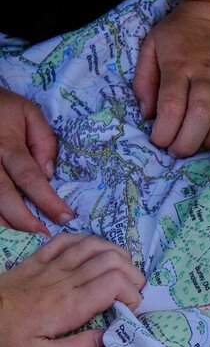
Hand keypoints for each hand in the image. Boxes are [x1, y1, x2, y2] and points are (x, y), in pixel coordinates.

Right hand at [0, 87, 73, 233]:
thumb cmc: (4, 108)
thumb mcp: (29, 113)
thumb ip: (43, 140)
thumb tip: (49, 173)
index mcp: (7, 145)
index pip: (29, 177)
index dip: (47, 200)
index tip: (66, 217)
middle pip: (3, 195)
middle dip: (24, 220)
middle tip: (44, 236)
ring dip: (5, 223)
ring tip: (25, 239)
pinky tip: (6, 229)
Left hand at [0, 234, 144, 346]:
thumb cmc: (4, 344)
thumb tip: (107, 337)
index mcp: (70, 305)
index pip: (115, 284)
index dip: (132, 294)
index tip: (129, 310)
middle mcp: (64, 280)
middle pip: (111, 260)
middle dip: (132, 274)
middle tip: (132, 292)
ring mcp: (49, 266)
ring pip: (94, 245)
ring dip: (115, 254)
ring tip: (121, 271)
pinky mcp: (36, 261)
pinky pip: (66, 240)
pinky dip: (86, 241)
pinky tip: (93, 253)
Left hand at [133, 0, 209, 156]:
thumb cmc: (184, 26)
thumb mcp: (152, 43)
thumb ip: (144, 78)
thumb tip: (146, 113)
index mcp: (178, 64)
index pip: (171, 106)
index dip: (165, 131)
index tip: (161, 143)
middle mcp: (207, 70)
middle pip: (201, 112)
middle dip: (190, 140)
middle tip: (182, 153)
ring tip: (207, 145)